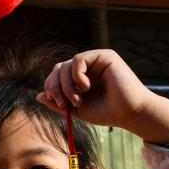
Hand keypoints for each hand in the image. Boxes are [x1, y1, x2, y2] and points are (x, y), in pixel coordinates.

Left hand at [36, 49, 168, 144]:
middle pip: (58, 69)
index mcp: (80, 79)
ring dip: (65, 85)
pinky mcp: (104, 56)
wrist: (129, 113)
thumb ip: (58, 103)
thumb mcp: (76, 110)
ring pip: (65, 65)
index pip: (56, 76)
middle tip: (62, 104)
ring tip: (77, 100)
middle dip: (54, 87)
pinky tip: (86, 87)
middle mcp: (87, 68)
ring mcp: (95, 60)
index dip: (51, 88)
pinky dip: (76, 75)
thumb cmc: (107, 112)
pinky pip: (78, 60)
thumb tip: (38, 95)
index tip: (58, 105)